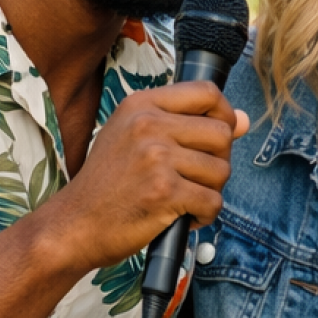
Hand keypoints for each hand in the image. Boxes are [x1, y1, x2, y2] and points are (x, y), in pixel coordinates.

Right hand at [47, 81, 248, 273]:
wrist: (74, 225)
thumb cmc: (108, 185)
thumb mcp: (136, 138)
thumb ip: (189, 124)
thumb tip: (243, 120)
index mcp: (141, 105)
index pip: (207, 92)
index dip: (224, 115)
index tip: (215, 137)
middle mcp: (148, 125)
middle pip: (223, 134)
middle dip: (219, 161)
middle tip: (194, 178)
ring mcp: (156, 158)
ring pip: (222, 170)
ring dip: (210, 191)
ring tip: (182, 198)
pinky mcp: (164, 191)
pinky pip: (213, 201)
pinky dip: (204, 215)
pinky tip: (182, 216)